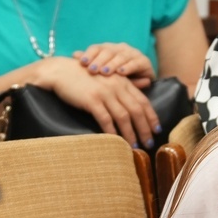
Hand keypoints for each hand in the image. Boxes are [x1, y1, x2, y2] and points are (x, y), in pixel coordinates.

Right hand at [39, 57, 159, 146]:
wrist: (60, 71)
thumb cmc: (85, 75)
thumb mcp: (109, 76)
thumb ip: (128, 82)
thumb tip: (146, 84)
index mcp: (122, 81)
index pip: (143, 101)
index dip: (152, 116)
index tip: (157, 130)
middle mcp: (116, 86)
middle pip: (136, 110)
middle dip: (145, 128)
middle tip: (148, 143)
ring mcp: (104, 92)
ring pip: (123, 116)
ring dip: (130, 133)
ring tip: (134, 146)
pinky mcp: (91, 99)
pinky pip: (105, 118)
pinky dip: (112, 131)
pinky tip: (115, 141)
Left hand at [74, 42, 154, 87]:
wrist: (140, 81)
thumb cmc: (117, 77)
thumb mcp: (102, 71)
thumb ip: (90, 63)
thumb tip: (74, 54)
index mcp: (108, 49)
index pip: (97, 48)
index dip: (89, 54)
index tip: (81, 62)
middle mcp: (120, 48)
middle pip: (108, 51)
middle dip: (99, 61)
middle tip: (92, 70)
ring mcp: (133, 53)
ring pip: (121, 57)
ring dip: (112, 64)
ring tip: (105, 72)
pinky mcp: (144, 61)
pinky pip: (136, 63)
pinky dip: (128, 67)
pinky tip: (121, 73)